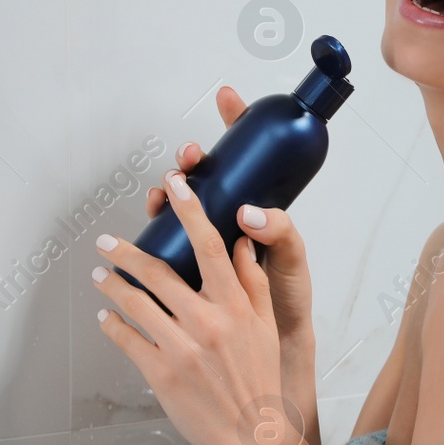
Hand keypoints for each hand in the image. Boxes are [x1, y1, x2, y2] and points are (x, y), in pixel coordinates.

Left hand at [93, 171, 293, 444]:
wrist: (254, 439)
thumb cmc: (261, 383)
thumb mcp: (267, 328)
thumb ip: (254, 283)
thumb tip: (241, 244)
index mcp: (236, 307)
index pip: (210, 246)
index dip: (189, 211)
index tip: (174, 186)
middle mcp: (207, 322)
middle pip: (158, 271)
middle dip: (126, 250)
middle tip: (106, 241)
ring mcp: (181, 348)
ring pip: (135, 302)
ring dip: (111, 284)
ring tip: (99, 275)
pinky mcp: (160, 373)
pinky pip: (126, 339)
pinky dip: (112, 324)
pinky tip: (106, 317)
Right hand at [146, 86, 316, 349]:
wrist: (270, 347)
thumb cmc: (287, 302)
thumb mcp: (293, 263)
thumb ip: (280, 234)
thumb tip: (249, 213)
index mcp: (260, 211)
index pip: (247, 158)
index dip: (235, 124)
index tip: (227, 97)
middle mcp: (231, 220)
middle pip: (206, 178)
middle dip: (191, 162)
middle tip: (186, 159)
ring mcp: (208, 242)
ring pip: (181, 206)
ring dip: (169, 192)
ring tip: (162, 191)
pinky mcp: (189, 265)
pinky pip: (169, 237)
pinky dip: (157, 223)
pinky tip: (150, 219)